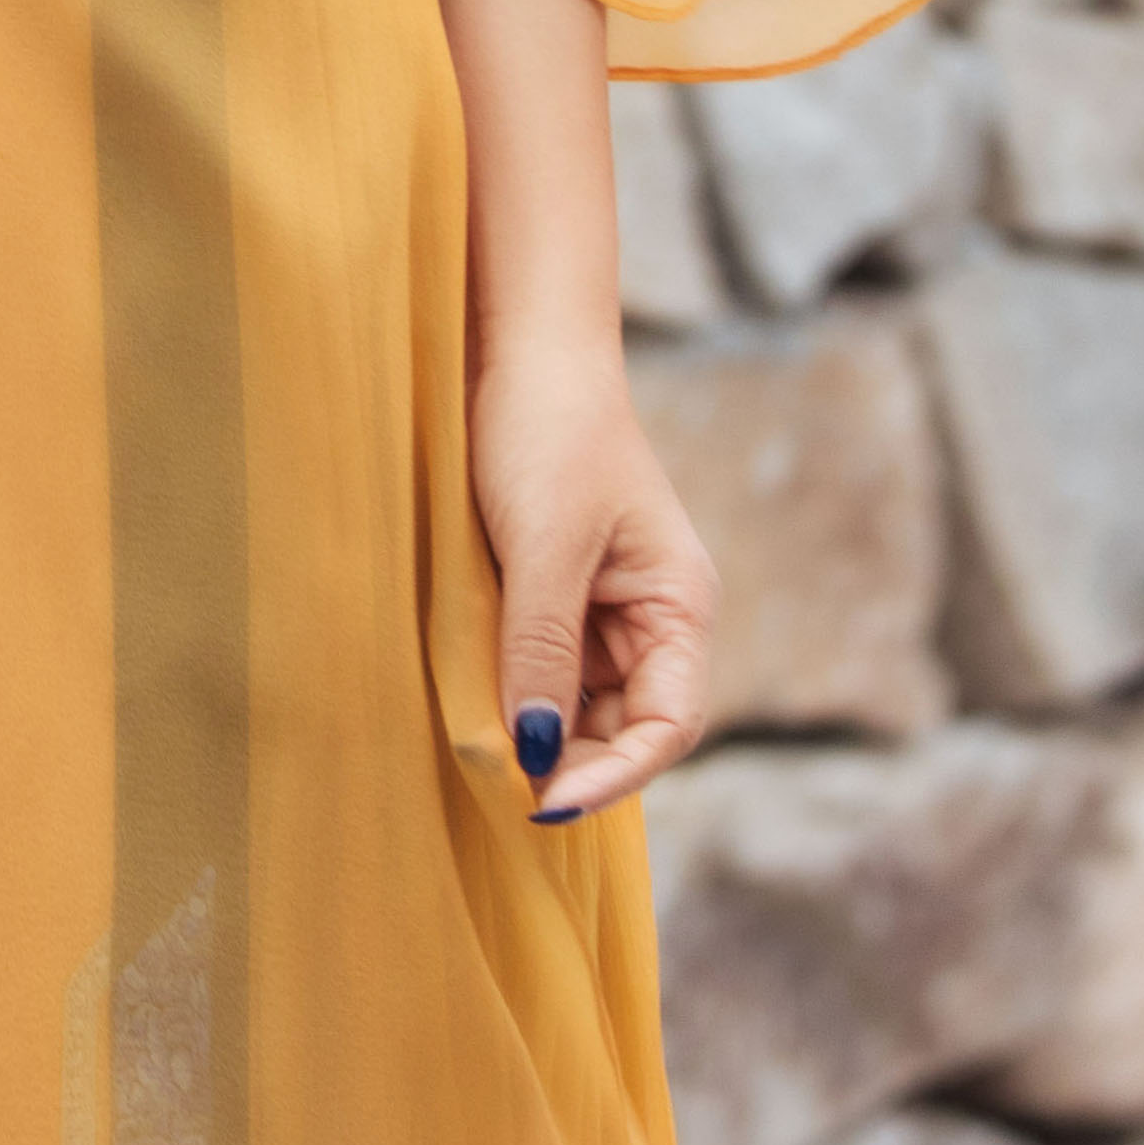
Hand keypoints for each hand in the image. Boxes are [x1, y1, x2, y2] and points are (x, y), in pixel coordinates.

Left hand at [472, 341, 717, 824]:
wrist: (512, 344)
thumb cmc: (548, 430)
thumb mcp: (545, 545)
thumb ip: (543, 649)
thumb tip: (537, 750)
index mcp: (678, 606)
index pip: (667, 724)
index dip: (615, 775)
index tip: (545, 799)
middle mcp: (647, 619)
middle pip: (618, 728)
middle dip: (565, 761)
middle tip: (495, 785)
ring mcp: (596, 610)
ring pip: (571, 705)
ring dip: (529, 730)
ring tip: (472, 746)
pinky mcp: (547, 595)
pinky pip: (534, 668)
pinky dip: (504, 691)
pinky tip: (464, 702)